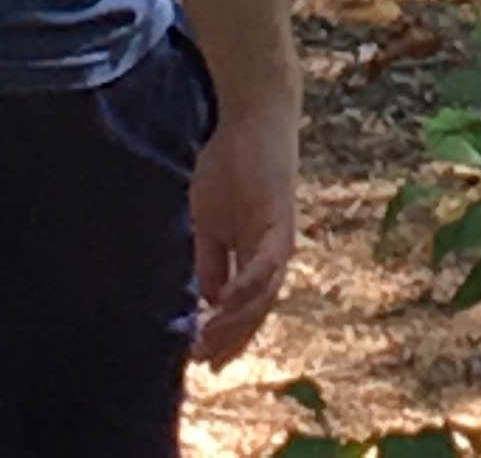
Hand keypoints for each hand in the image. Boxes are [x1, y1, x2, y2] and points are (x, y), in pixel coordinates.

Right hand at [189, 88, 298, 364]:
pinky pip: (266, 263)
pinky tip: (225, 303)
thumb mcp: (209, 222)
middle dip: (231, 339)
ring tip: (209, 342)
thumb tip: (209, 302)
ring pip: (263, 295)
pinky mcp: (279, 221)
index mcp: (257, 256)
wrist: (251, 117)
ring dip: (235, 322)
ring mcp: (278, 239)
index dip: (226, 336)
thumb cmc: (229, 164)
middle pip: (256, 311)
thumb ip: (211, 261)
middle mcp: (273, 254)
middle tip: (205, 364)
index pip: (245, 308)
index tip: (201, 361)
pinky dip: (248, 286)